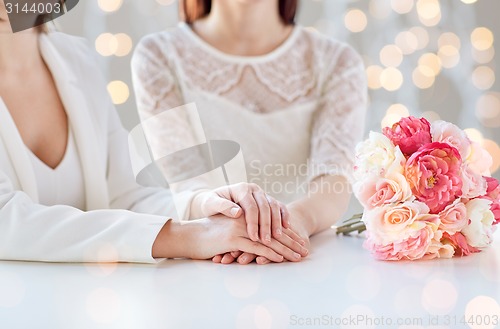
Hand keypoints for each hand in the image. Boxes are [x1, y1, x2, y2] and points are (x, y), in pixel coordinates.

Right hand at [153, 215, 305, 261]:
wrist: (190, 236)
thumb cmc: (209, 236)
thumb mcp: (229, 231)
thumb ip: (245, 233)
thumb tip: (259, 242)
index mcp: (247, 217)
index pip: (272, 226)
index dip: (287, 235)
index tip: (300, 243)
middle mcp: (246, 220)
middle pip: (274, 232)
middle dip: (292, 242)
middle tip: (305, 251)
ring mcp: (240, 228)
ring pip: (268, 240)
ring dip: (285, 249)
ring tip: (298, 257)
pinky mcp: (233, 239)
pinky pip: (255, 247)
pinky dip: (270, 254)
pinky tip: (280, 259)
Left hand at [192, 183, 290, 242]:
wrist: (215, 201)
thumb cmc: (211, 204)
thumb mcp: (211, 203)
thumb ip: (222, 207)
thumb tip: (237, 212)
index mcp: (241, 189)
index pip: (251, 206)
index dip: (253, 223)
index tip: (254, 238)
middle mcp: (254, 190)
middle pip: (265, 207)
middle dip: (267, 225)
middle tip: (267, 241)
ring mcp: (262, 194)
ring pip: (274, 206)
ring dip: (277, 222)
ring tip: (278, 237)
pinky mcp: (268, 201)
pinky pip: (280, 207)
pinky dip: (284, 216)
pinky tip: (287, 227)